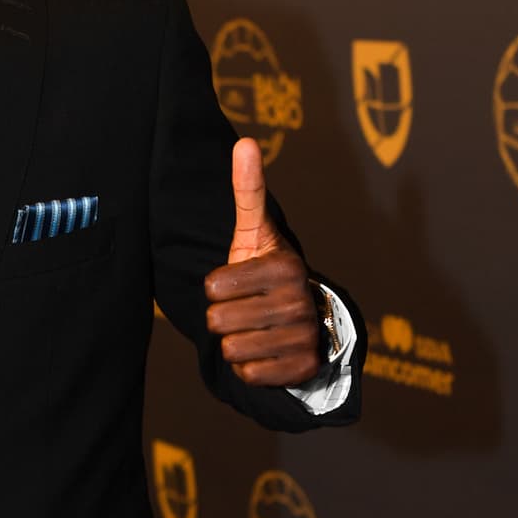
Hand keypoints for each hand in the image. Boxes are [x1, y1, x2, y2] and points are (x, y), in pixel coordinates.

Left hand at [203, 139, 320, 386]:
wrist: (303, 317)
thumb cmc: (265, 271)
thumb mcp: (254, 230)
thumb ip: (247, 190)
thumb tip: (245, 142)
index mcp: (285, 265)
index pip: (212, 288)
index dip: (215, 287)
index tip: (239, 282)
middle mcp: (300, 301)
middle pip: (218, 321)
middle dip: (223, 317)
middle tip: (247, 308)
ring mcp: (305, 337)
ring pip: (230, 350)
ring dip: (235, 343)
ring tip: (256, 328)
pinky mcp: (305, 368)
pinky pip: (249, 375)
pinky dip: (250, 368)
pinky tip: (267, 351)